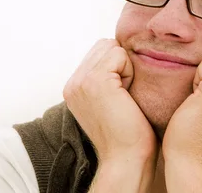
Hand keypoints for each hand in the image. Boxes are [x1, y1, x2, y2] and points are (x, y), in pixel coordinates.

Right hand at [63, 39, 158, 165]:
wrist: (127, 157)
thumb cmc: (128, 130)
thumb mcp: (109, 98)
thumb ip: (105, 75)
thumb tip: (117, 49)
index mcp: (73, 87)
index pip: (99, 50)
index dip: (117, 65)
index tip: (119, 94)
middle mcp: (72, 83)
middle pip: (105, 44)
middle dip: (120, 63)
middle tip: (123, 93)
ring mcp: (80, 81)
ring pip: (112, 47)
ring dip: (125, 67)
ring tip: (124, 94)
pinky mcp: (94, 80)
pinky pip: (119, 54)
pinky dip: (129, 71)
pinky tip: (126, 95)